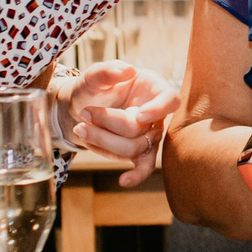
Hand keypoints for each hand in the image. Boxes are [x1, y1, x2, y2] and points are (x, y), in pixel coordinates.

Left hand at [67, 61, 177, 186]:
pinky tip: (124, 181)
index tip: (138, 115)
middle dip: (110, 123)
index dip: (158, 110)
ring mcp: (148, 135)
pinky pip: (142, 166)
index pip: (171, 100)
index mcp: (153, 89)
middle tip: (85, 113)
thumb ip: (108, 70)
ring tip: (81, 128)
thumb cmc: (94, 88)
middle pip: (143, 129)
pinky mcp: (137, 151)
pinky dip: (135, 175)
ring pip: (135, 148)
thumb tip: (127, 70)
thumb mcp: (94, 75)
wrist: (81, 106)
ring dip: (104, 141)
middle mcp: (155, 114)